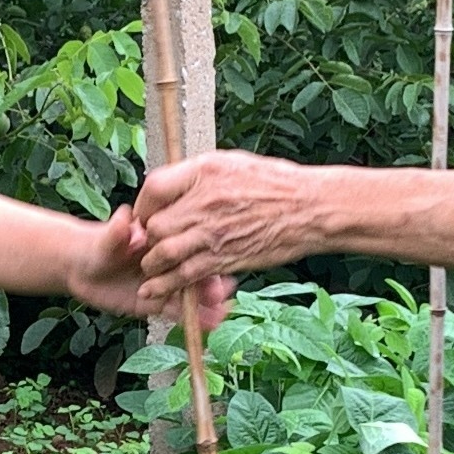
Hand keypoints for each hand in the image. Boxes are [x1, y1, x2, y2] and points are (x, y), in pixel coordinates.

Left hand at [67, 203, 232, 328]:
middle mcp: (168, 263)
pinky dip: (192, 320)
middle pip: (194, 273)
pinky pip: (176, 312)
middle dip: (209, 284)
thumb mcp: (107, 236)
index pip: (188, 248)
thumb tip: (125, 218)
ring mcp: (164, 284)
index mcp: (163, 242)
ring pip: (189, 296)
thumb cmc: (95, 244)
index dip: (203, 254)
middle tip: (221, 295)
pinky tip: (209, 326)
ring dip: (206, 305)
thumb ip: (119, 230)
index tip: (215, 263)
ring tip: (221, 315)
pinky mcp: (156, 303)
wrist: (79, 266)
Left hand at [134, 149, 320, 292]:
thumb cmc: (275, 183)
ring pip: (164, 253)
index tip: (147, 213)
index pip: (154, 187)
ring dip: (154, 263)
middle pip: (155, 224)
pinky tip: (155, 290)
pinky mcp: (224, 259)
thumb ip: (197, 174)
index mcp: (204, 172)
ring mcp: (213, 233)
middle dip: (147, 237)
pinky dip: (166, 285)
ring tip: (152, 267)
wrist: (309, 209)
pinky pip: (185, 275)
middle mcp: (204, 202)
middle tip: (149, 243)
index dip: (144, 203)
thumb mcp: (232, 162)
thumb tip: (172, 186)